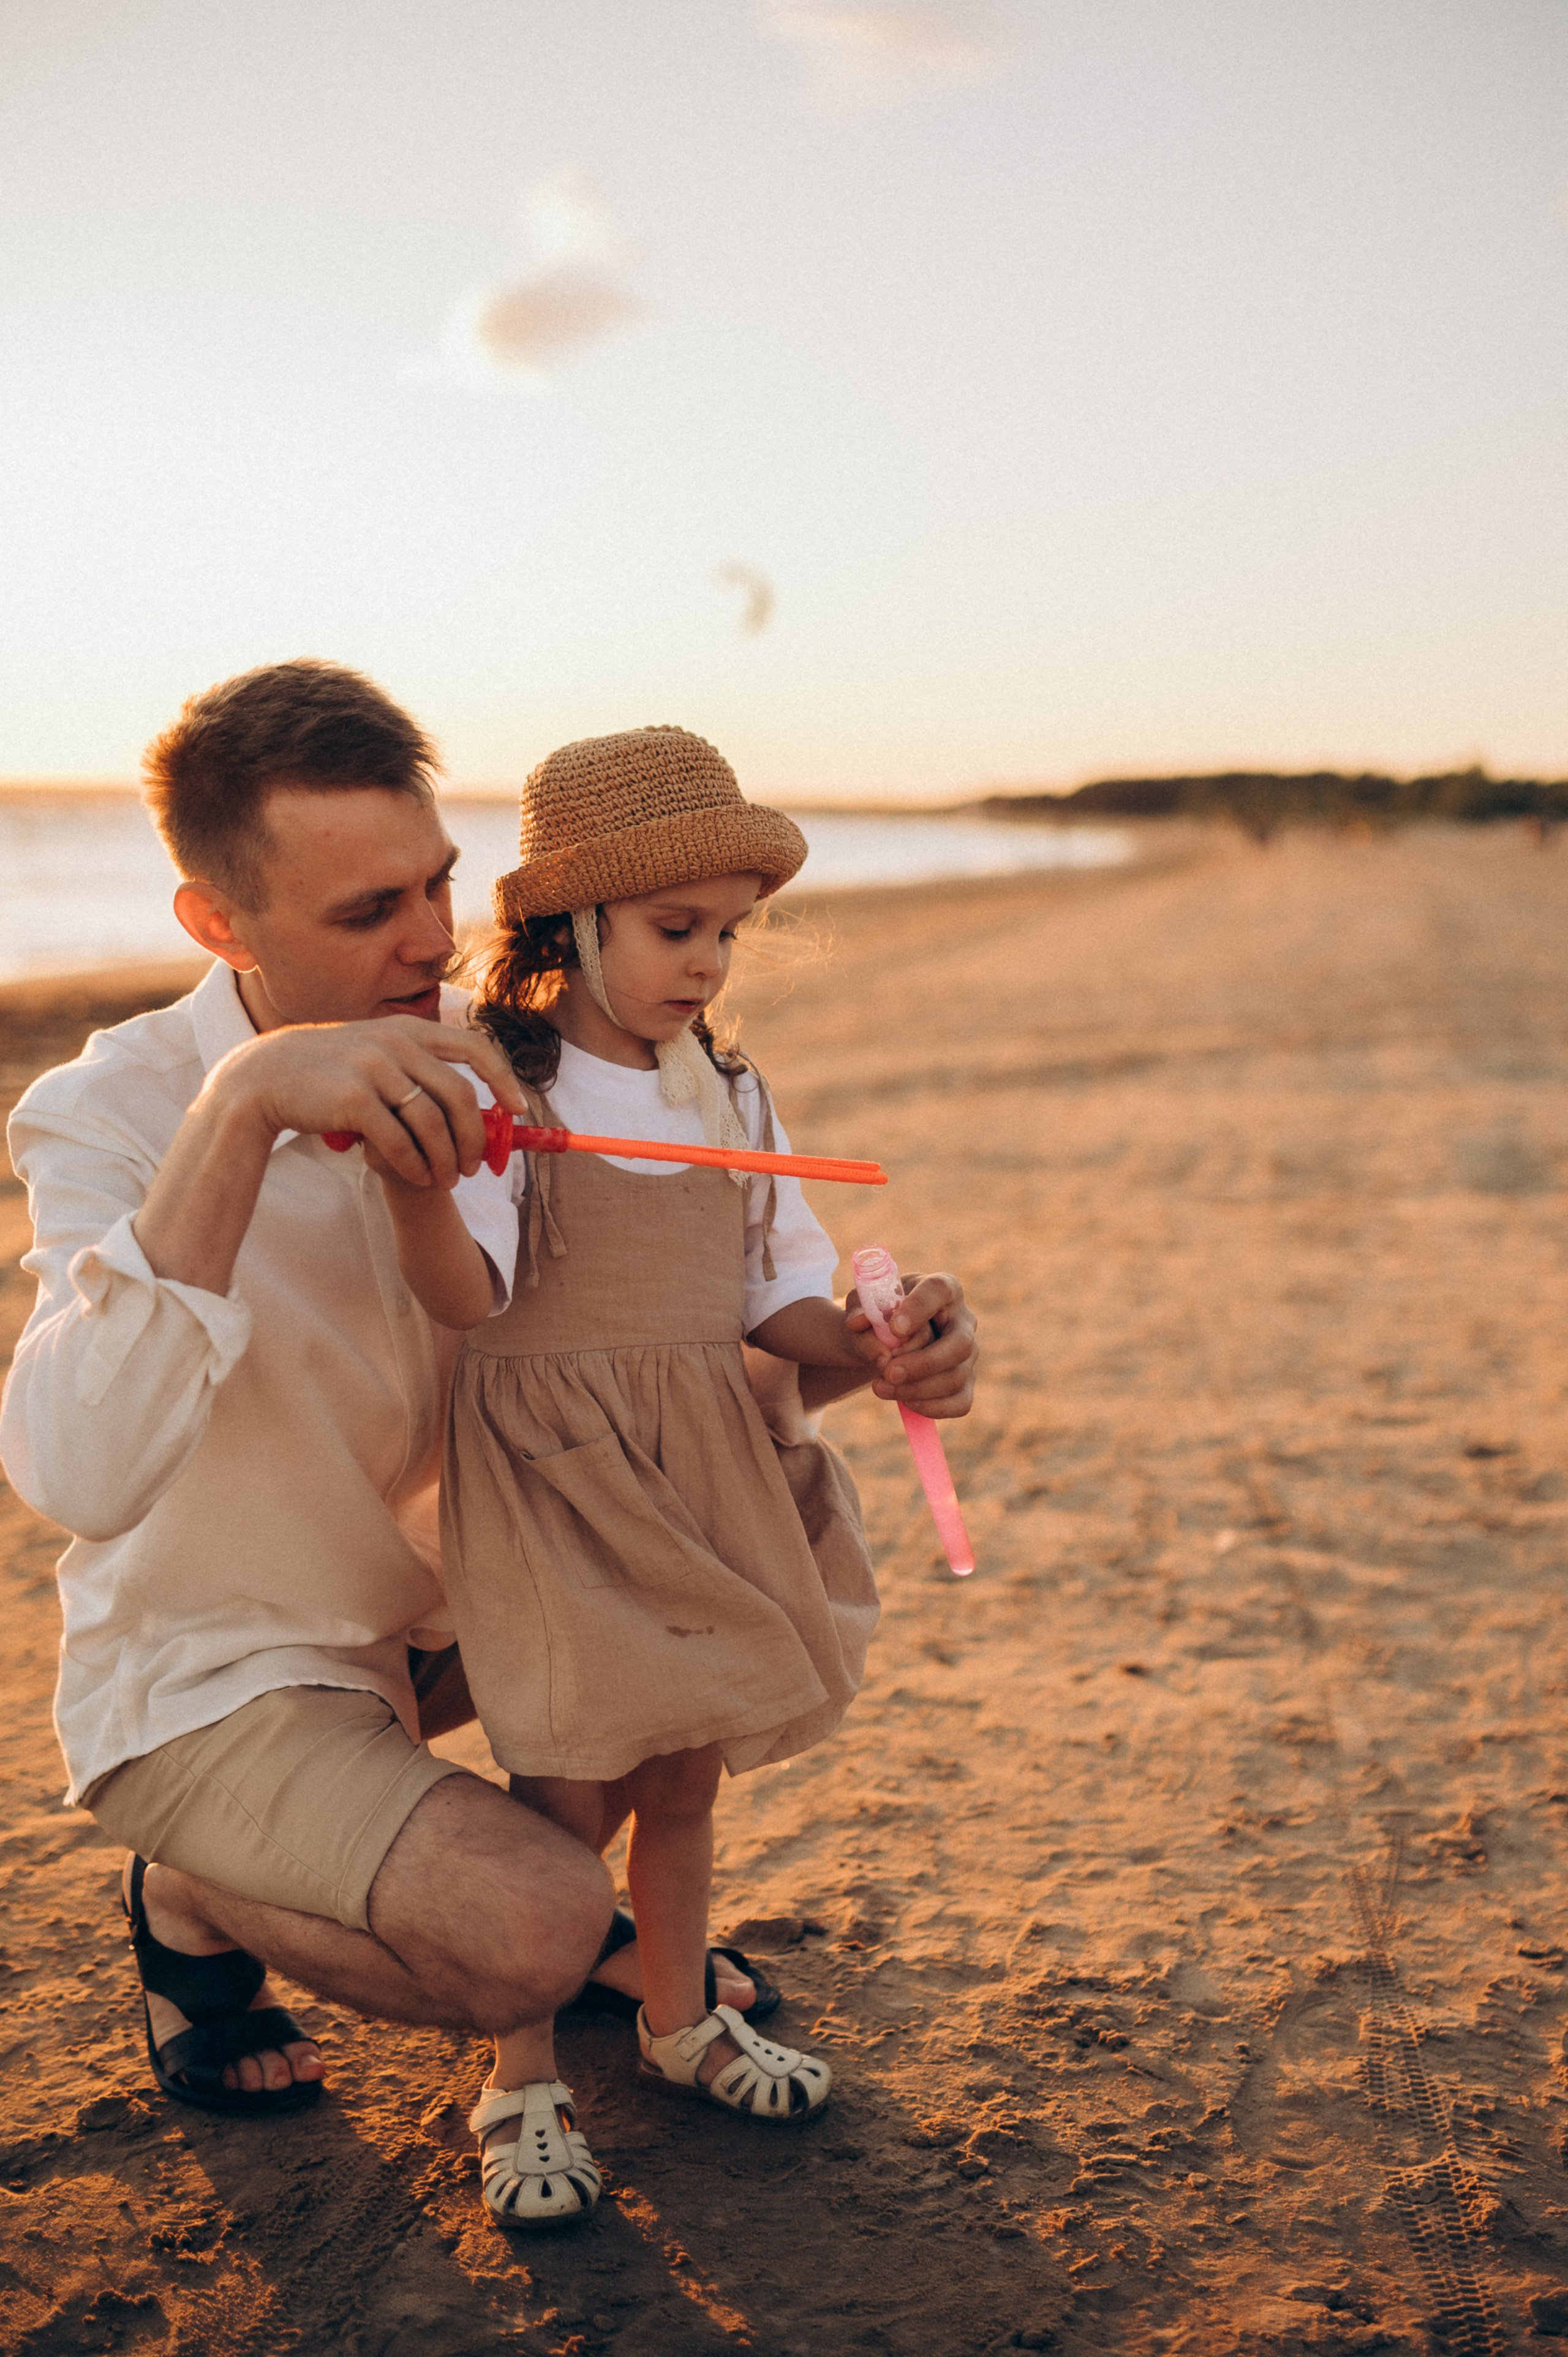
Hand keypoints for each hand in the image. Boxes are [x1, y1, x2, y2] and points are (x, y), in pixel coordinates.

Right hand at [207, 1015, 524, 1189]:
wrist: (266, 1077)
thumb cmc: (329, 1072)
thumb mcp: (376, 1054)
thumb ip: (417, 1070)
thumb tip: (471, 1107)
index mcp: (408, 1029)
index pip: (475, 1047)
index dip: (503, 1079)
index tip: (519, 1109)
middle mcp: (396, 1043)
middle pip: (459, 1095)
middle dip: (475, 1137)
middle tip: (476, 1166)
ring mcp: (373, 1069)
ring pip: (432, 1124)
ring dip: (447, 1158)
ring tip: (448, 1179)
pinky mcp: (352, 1099)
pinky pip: (399, 1141)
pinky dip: (415, 1165)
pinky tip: (418, 1176)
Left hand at [844, 1272, 978, 1418]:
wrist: (884, 1339)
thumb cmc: (878, 1313)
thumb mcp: (863, 1304)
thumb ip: (859, 1309)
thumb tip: (858, 1323)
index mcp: (942, 1288)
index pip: (939, 1291)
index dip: (919, 1309)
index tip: (894, 1327)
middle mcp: (963, 1319)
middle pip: (960, 1344)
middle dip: (923, 1362)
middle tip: (888, 1371)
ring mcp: (968, 1353)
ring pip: (956, 1376)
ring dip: (917, 1388)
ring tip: (881, 1387)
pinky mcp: (965, 1382)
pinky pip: (960, 1402)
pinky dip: (932, 1407)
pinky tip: (905, 1402)